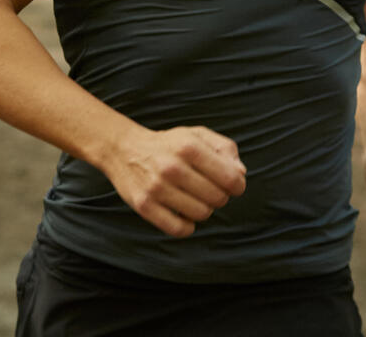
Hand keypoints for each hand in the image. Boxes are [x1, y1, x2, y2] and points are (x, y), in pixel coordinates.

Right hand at [102, 124, 246, 237]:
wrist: (125, 149)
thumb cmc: (169, 144)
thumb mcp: (197, 135)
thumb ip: (225, 149)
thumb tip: (240, 175)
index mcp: (189, 147)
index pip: (230, 178)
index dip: (237, 185)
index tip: (232, 184)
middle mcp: (173, 167)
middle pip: (218, 198)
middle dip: (220, 196)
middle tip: (210, 188)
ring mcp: (157, 188)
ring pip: (201, 214)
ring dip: (204, 209)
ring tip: (195, 198)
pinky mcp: (144, 206)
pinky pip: (179, 230)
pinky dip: (187, 225)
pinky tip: (184, 212)